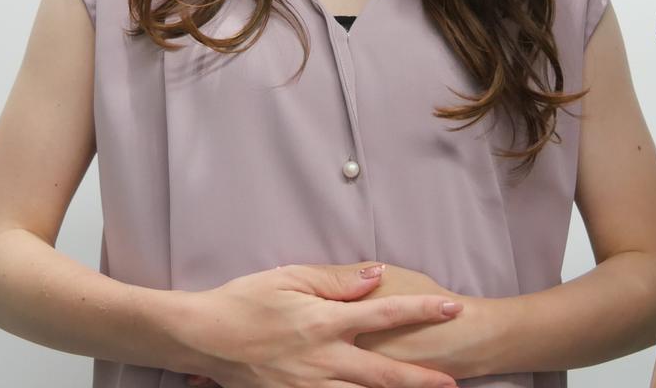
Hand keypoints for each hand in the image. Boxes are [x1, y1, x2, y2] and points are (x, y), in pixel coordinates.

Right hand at [178, 263, 462, 387]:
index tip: (452, 309)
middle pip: (385, 374)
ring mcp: (308, 387)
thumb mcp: (289, 278)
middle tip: (454, 382)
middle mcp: (323, 360)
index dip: (422, 312)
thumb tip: (375, 277)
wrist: (201, 336)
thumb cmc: (243, 300)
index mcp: (324, 323)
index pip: (386, 315)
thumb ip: (336, 281)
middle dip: (423, 380)